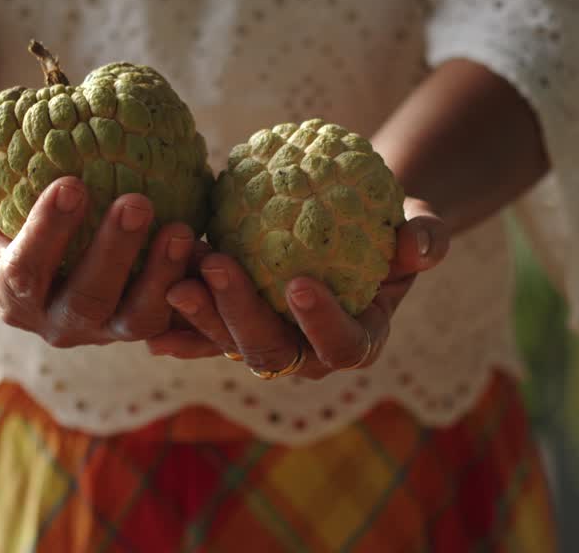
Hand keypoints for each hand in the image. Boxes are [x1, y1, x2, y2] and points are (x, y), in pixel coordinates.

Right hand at [0, 121, 197, 345]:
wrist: (65, 249)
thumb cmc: (19, 215)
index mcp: (15, 295)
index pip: (25, 273)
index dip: (47, 233)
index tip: (71, 184)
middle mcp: (61, 323)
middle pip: (87, 299)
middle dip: (113, 254)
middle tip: (137, 202)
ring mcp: (110, 330)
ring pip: (136, 318)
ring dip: (160, 275)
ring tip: (181, 228)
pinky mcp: (154, 327)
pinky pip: (179, 320)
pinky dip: (196, 293)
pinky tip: (212, 251)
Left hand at [147, 198, 448, 378]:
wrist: (351, 225)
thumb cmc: (392, 224)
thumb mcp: (418, 224)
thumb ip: (426, 237)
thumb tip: (421, 243)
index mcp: (358, 339)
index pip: (342, 346)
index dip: (321, 322)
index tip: (299, 282)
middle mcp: (308, 355)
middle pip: (272, 350)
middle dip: (240, 313)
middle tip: (218, 264)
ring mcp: (266, 343)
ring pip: (227, 343)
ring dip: (200, 313)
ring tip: (177, 276)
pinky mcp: (230, 327)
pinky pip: (199, 331)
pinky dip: (176, 324)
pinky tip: (152, 307)